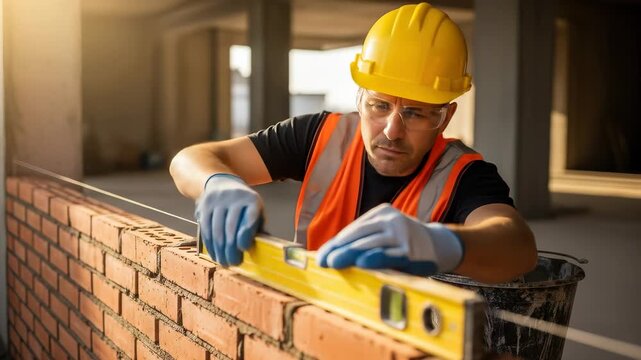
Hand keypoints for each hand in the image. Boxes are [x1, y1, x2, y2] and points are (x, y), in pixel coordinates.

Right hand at [195, 173, 262, 265]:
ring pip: (217, 230)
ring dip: (219, 249)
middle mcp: (234, 197)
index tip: (243, 249)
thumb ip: (259, 228)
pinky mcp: (205, 206)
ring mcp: (218, 201)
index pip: (249, 217)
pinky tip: (214, 254)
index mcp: (252, 200)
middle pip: (230, 227)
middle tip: (233, 263)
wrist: (222, 184)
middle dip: (231, 248)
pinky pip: (206, 228)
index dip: (245, 234)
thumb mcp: (256, 211)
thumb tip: (265, 248)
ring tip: (224, 262)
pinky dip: (210, 244)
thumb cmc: (244, 205)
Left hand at [316, 204, 463, 275]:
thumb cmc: (405, 244)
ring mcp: (402, 232)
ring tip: (335, 262)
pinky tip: (362, 263)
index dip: (335, 243)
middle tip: (323, 261)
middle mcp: (391, 219)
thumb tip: (333, 254)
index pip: (353, 229)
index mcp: (381, 212)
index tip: (320, 256)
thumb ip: (365, 241)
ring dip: (350, 254)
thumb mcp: (386, 235)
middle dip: (339, 249)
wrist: (440, 245)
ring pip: (371, 244)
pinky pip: (389, 255)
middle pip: (359, 235)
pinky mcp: (411, 249)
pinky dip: (375, 258)